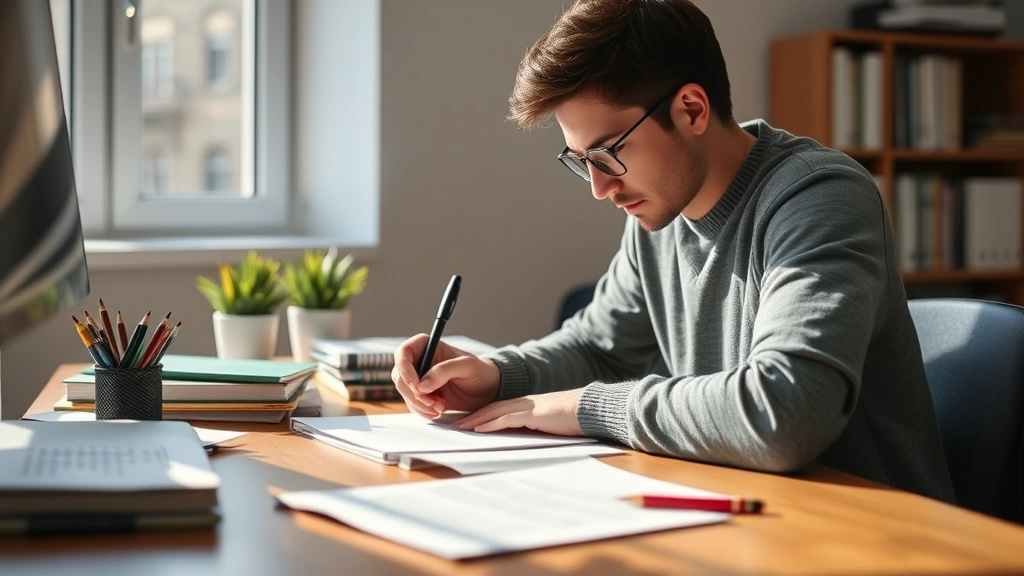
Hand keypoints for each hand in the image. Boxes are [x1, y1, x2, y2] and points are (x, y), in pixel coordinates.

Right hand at [392, 333, 500, 419]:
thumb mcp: (467, 366)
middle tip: (432, 402)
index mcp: (428, 346)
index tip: (417, 386)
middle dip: (413, 392)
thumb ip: (444, 371)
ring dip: (420, 403)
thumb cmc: (480, 372)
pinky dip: (423, 411)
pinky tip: (439, 410)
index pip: (403, 352)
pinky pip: (413, 404)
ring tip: (440, 407)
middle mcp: (420, 362)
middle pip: (400, 375)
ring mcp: (419, 379)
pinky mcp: (422, 395)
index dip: (405, 369)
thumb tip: (422, 385)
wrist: (487, 391)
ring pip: (405, 392)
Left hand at [450, 389, 584, 436]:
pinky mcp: (534, 414)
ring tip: (459, 428)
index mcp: (529, 405)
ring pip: (495, 412)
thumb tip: (527, 439)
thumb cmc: (576, 419)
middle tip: (455, 425)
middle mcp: (525, 403)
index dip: (482, 415)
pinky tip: (478, 429)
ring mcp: (529, 407)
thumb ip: (537, 428)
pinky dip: (491, 424)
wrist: (591, 410)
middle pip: (492, 408)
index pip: (499, 408)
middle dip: (472, 417)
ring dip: (475, 420)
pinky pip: (507, 419)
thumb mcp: (551, 424)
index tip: (467, 422)